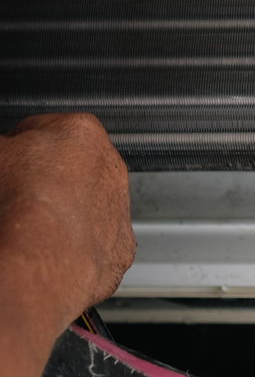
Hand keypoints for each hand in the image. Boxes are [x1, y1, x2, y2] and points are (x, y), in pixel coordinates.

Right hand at [0, 113, 134, 328]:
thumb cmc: (22, 196)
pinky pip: (97, 240)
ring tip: (32, 221)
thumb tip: (4, 149)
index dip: (20, 145)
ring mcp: (120, 207)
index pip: (45, 128)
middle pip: (73, 167)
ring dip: (64, 210)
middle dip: (47, 178)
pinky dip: (77, 243)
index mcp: (81, 131)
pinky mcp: (121, 245)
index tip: (8, 157)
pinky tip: (53, 245)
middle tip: (17, 191)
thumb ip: (3, 146)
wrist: (46, 248)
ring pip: (88, 204)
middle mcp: (111, 167)